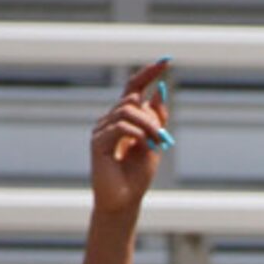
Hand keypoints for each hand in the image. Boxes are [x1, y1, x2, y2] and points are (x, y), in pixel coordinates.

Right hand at [89, 59, 172, 217]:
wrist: (124, 202)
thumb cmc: (137, 176)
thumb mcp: (154, 144)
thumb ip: (156, 120)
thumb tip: (159, 91)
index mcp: (124, 119)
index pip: (133, 88)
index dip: (148, 73)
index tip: (166, 61)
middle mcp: (110, 120)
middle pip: (131, 100)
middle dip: (151, 116)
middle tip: (162, 137)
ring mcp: (102, 130)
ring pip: (126, 111)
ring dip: (146, 125)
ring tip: (155, 143)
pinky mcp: (97, 143)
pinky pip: (119, 127)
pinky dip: (135, 133)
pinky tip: (142, 145)